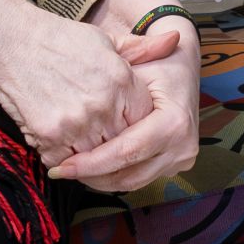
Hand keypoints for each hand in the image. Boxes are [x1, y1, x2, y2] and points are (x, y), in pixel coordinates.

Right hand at [0, 3, 170, 166]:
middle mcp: (104, 105)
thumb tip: (175, 42)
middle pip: (123, 142)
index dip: (134, 122)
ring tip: (80, 140)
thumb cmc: (58, 39)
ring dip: (91, 155)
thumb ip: (141, 50)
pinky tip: (60, 143)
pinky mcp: (50, 136)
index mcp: (121, 80)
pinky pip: (67, 162)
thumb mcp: (104, 40)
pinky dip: (65, 159)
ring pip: (97, 157)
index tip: (122, 119)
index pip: (144, 120)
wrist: (10, 41)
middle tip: (101, 135)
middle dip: (115, 141)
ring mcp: (77, 123)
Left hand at [52, 18, 200, 191]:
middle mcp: (183, 146)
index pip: (126, 152)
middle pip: (129, 175)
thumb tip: (69, 117)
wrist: (183, 63)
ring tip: (73, 170)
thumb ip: (106, 95)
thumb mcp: (131, 67)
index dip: (92, 163)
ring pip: (133, 183)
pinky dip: (115, 175)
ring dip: (101, 180)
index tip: (63, 166)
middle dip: (92, 177)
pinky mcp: (175, 164)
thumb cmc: (155, 61)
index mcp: (175, 123)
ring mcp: (181, 158)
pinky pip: (140, 177)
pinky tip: (93, 168)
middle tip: (61, 171)